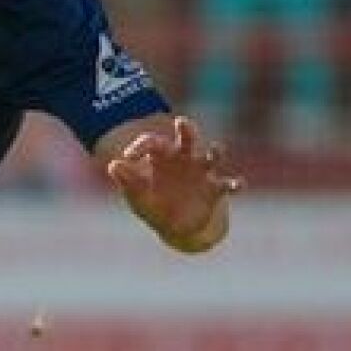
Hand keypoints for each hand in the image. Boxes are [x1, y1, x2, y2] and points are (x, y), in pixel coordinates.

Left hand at [106, 116, 242, 253]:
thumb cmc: (154, 205)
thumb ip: (127, 181)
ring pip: (211, 155)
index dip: (140, 146)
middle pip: (188, 137)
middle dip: (186, 128)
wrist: (178, 228)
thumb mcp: (137, 196)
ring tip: (215, 150)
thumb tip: (113, 164)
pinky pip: (228, 184)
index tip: (129, 156)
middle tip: (181, 122)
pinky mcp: (215, 189)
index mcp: (161, 157)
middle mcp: (184, 159)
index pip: (151, 143)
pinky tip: (237, 185)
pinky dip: (234, 184)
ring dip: (214, 152)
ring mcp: (202, 172)